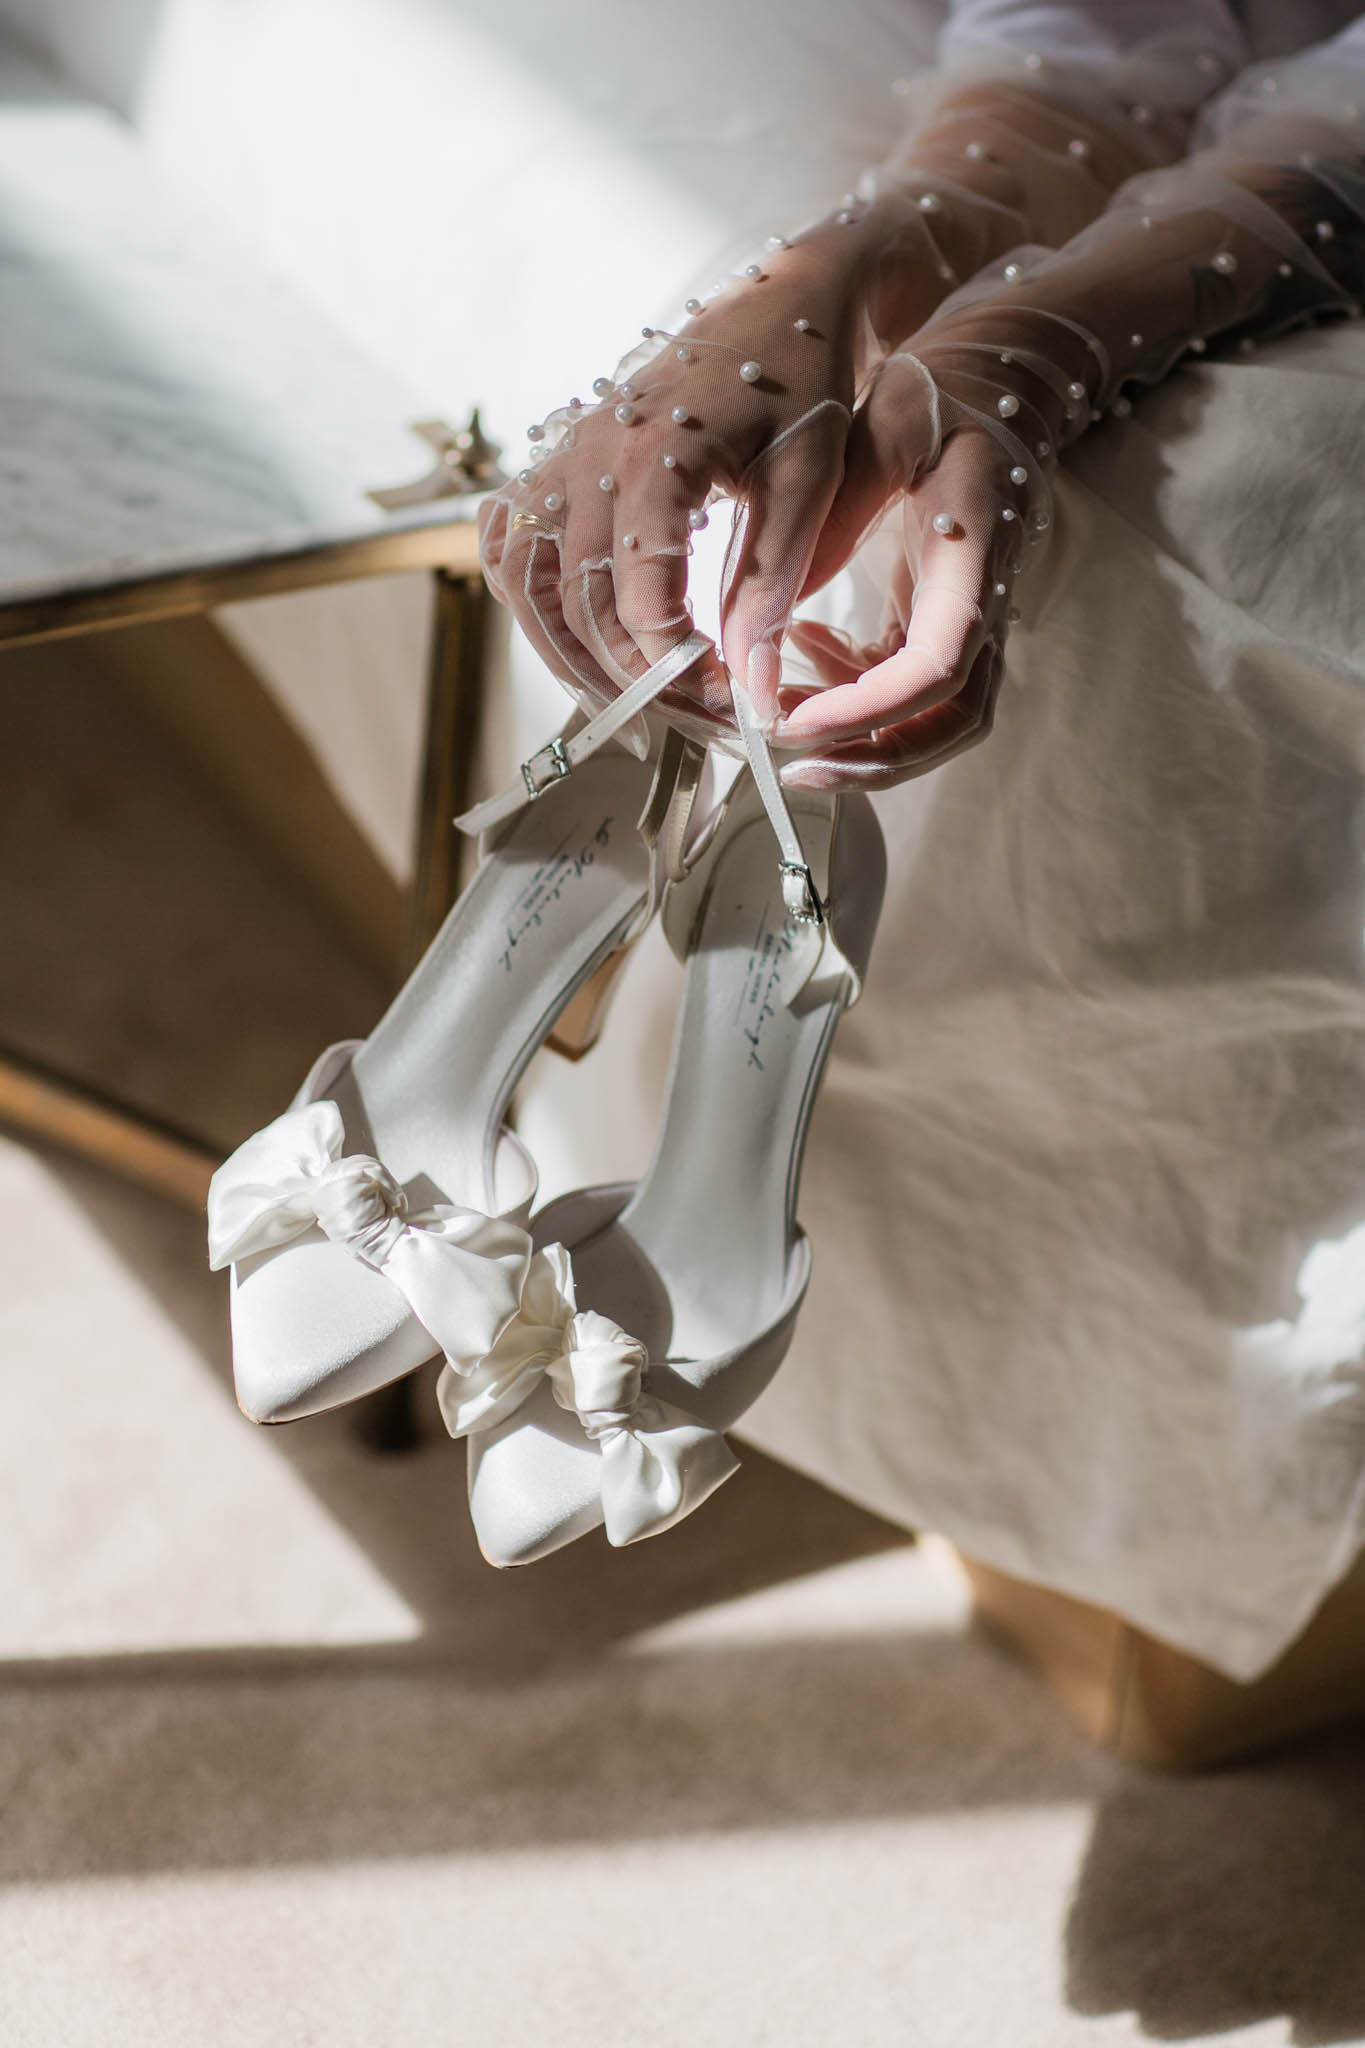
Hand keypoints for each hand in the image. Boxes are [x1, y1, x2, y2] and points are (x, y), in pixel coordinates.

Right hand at [478, 257, 864, 734]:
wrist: (784, 304)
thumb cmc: (804, 385)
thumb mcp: (807, 484)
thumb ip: (771, 587)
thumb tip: (750, 689)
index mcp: (651, 460)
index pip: (638, 602)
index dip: (678, 670)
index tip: (727, 703)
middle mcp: (587, 458)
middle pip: (578, 607)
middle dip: (632, 679)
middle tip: (690, 719)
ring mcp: (563, 458)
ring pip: (526, 586)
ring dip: (571, 655)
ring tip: (631, 698)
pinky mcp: (560, 461)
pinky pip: (511, 546)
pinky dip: (533, 603)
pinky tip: (579, 637)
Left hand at [775, 317, 1074, 788]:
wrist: (994, 382)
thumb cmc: (936, 395)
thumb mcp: (879, 428)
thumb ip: (832, 513)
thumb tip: (773, 609)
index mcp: (974, 554)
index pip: (940, 664)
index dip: (871, 707)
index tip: (797, 720)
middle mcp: (983, 600)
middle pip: (952, 718)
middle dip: (875, 758)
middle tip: (792, 764)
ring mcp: (967, 617)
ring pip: (937, 717)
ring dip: (865, 741)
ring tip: (783, 721)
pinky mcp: (940, 618)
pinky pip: (909, 685)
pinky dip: (857, 693)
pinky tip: (804, 652)